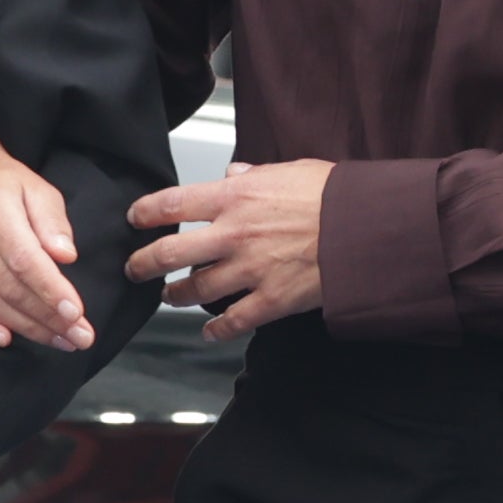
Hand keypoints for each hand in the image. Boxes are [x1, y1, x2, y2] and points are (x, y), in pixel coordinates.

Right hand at [0, 121, 88, 349]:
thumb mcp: (35, 186)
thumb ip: (52, 221)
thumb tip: (65, 257)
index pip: (25, 261)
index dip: (51, 291)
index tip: (77, 314)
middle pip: (10, 288)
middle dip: (49, 318)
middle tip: (80, 337)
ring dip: (26, 327)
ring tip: (59, 339)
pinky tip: (6, 338)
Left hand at [125, 160, 330, 340]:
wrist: (367, 228)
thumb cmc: (334, 196)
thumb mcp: (289, 171)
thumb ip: (254, 176)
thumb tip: (232, 175)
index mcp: (235, 198)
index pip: (171, 204)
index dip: (145, 213)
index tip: (134, 219)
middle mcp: (234, 235)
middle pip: (170, 253)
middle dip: (144, 264)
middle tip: (135, 269)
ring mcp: (251, 270)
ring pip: (195, 289)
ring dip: (176, 295)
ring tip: (169, 296)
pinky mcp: (271, 300)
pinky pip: (233, 320)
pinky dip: (217, 329)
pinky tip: (209, 331)